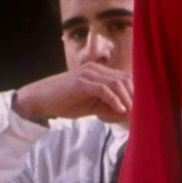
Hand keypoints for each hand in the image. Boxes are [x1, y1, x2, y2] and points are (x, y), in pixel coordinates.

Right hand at [12, 63, 131, 123]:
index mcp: (99, 72)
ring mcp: (88, 74)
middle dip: (135, 96)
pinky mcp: (81, 82)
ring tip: (133, 113)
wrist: (38, 100)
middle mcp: (95, 69)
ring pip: (117, 83)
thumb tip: (127, 113)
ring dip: (128, 99)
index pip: (125, 78)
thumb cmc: (64, 102)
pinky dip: (115, 100)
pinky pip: (104, 89)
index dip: (136, 93)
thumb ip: (108, 106)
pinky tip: (120, 110)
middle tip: (142, 112)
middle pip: (125, 79)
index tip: (143, 108)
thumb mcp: (90, 106)